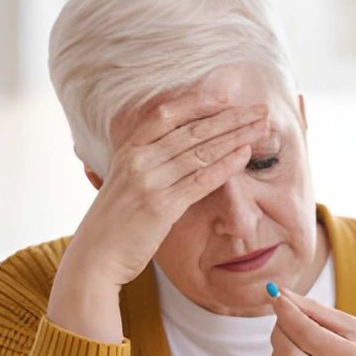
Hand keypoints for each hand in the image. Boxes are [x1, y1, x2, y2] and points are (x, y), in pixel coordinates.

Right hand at [47, 92, 270, 342]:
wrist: (94, 259)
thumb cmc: (112, 225)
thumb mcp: (120, 183)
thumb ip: (140, 164)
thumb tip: (165, 148)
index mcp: (127, 150)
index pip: (165, 114)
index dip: (196, 102)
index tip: (224, 96)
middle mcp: (137, 160)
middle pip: (192, 130)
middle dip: (230, 117)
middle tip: (259, 109)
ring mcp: (148, 182)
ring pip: (201, 151)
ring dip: (236, 136)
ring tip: (261, 127)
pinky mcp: (161, 206)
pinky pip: (200, 180)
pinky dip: (225, 165)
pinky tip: (245, 155)